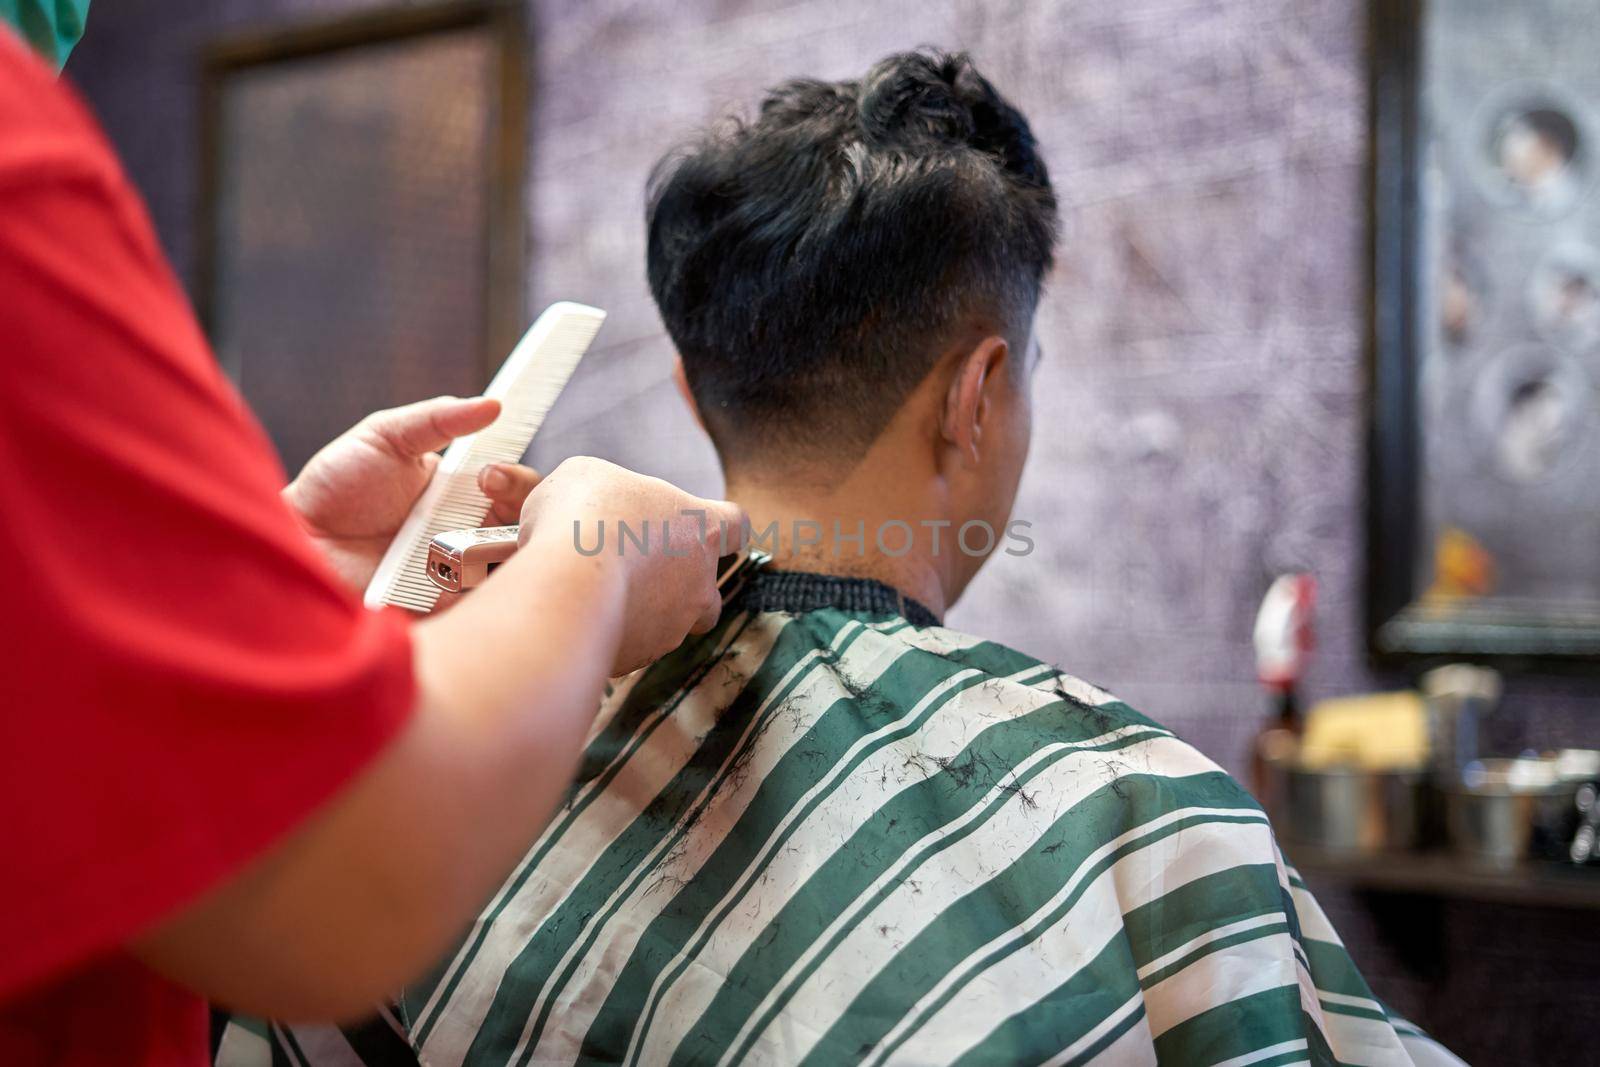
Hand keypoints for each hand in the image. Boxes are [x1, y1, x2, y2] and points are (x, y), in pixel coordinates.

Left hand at [283, 396, 543, 590]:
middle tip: (487, 496)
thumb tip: (491, 404)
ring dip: (498, 551)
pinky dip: (469, 588)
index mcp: (463, 497)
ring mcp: (455, 575)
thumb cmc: (335, 485)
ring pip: (508, 570)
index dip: (519, 483)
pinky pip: (473, 605)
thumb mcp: (386, 436)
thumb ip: (437, 419)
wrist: (295, 537)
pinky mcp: (437, 609)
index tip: (491, 474)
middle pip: (526, 531)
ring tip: (464, 539)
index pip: (516, 492)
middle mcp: (467, 536)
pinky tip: (447, 572)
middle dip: (519, 511)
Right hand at [517, 457, 745, 674]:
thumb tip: (592, 505)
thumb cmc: (583, 515)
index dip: (722, 528)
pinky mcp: (639, 658)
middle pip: (709, 594)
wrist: (566, 585)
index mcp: (700, 527)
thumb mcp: (589, 475)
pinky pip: (628, 647)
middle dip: (682, 590)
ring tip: (593, 596)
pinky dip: (608, 635)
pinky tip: (575, 617)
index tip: (706, 530)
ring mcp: (673, 627)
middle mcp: (700, 584)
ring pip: (668, 625)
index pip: (734, 525)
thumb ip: (608, 489)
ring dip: (640, 613)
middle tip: (640, 576)